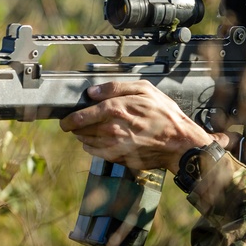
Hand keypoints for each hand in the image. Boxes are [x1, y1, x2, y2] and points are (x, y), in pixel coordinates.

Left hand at [58, 81, 230, 171]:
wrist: (179, 143)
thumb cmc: (165, 115)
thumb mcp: (145, 89)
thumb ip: (116, 87)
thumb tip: (92, 92)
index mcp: (116, 109)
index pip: (81, 115)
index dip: (70, 118)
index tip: (66, 119)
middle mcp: (111, 128)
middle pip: (81, 129)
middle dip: (76, 126)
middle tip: (76, 123)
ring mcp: (113, 145)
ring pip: (86, 141)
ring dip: (84, 135)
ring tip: (90, 130)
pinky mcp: (118, 158)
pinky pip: (95, 152)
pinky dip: (92, 146)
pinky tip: (100, 141)